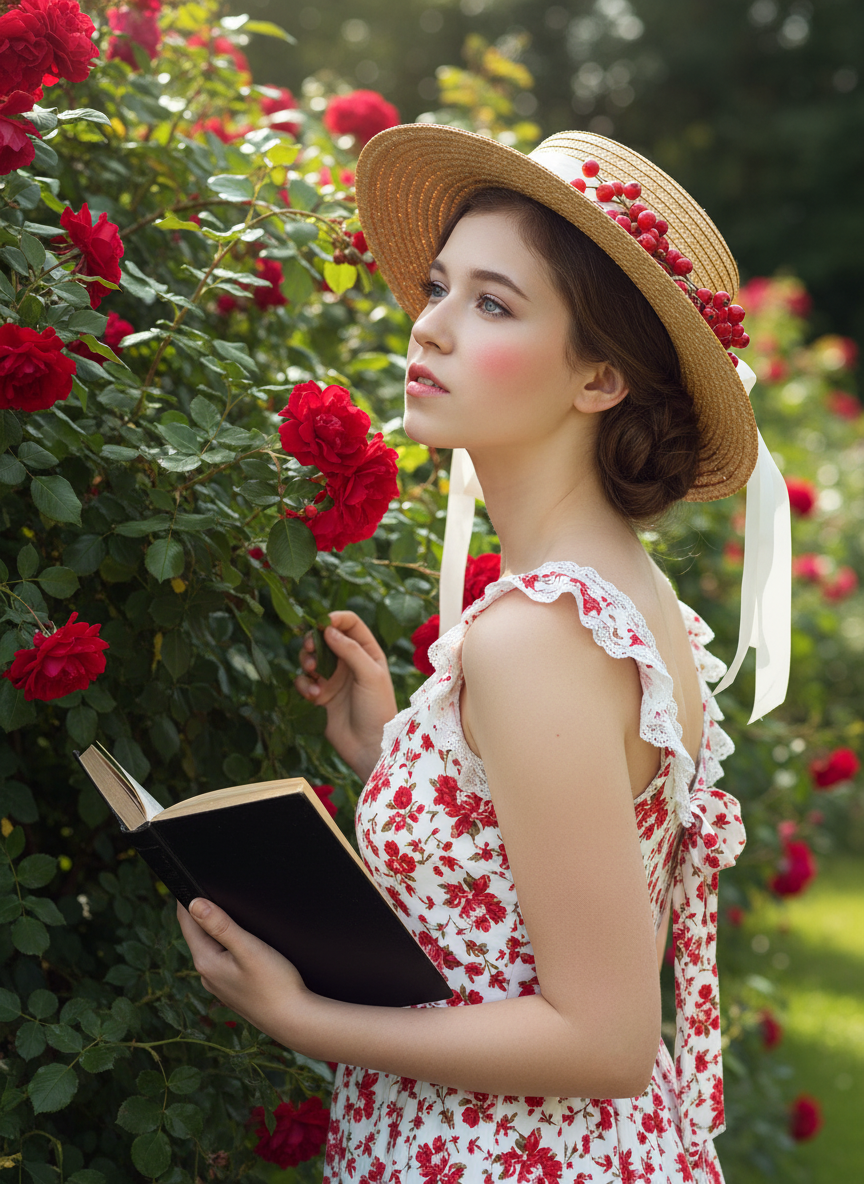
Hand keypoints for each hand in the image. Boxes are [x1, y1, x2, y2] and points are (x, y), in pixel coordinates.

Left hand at [176, 898, 307, 1041]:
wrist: (294, 1020)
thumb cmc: (275, 984)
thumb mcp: (248, 948)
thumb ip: (220, 925)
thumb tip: (194, 903)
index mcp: (206, 962)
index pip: (187, 923)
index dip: (186, 899)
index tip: (186, 878)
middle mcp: (207, 975)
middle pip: (197, 934)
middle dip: (200, 912)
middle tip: (204, 886)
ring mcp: (219, 985)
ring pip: (210, 948)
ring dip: (212, 928)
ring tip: (220, 907)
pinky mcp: (232, 990)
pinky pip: (221, 960)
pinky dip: (224, 944)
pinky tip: (237, 941)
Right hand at [295, 610, 397, 780]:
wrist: (369, 746)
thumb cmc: (377, 708)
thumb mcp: (369, 675)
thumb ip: (350, 650)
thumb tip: (327, 630)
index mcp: (367, 651)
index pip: (349, 624)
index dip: (334, 619)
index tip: (320, 623)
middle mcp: (349, 661)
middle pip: (324, 637)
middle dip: (314, 640)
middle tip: (310, 648)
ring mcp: (333, 678)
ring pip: (310, 658)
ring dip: (306, 662)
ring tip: (312, 673)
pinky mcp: (320, 695)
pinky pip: (304, 681)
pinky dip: (304, 685)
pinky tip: (314, 696)